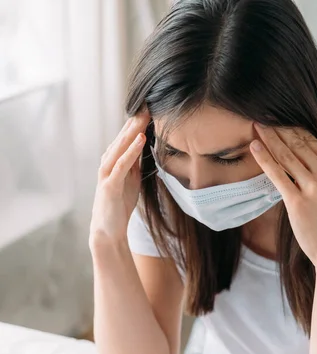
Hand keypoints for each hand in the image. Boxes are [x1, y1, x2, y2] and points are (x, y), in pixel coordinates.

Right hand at [90, 109, 150, 244]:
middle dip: (135, 120)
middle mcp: (108, 163)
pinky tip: (141, 140)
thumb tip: (145, 146)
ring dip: (132, 130)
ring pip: (120, 146)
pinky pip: (121, 164)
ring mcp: (107, 173)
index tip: (152, 107)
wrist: (108, 230)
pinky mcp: (109, 185)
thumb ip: (136, 163)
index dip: (138, 122)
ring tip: (145, 115)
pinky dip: (131, 151)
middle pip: (123, 137)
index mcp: (114, 161)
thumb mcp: (132, 180)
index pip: (127, 137)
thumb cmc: (119, 205)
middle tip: (149, 102)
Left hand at [249, 124, 316, 270]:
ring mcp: (312, 188)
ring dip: (269, 138)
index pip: (311, 142)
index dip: (293, 129)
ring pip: (286, 156)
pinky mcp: (297, 202)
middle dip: (279, 129)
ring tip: (256, 126)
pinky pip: (278, 175)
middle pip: (297, 145)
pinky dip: (265, 159)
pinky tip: (255, 147)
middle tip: (263, 116)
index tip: (279, 119)